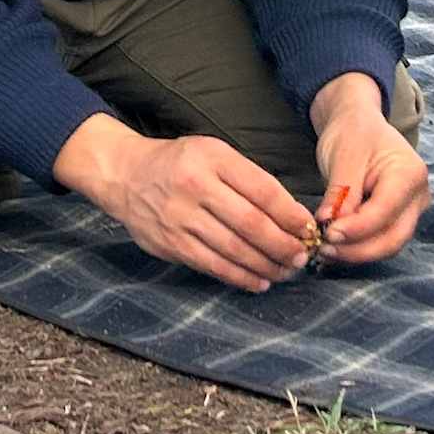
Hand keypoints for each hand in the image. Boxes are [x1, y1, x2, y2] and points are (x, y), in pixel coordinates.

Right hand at [57, 121, 318, 292]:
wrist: (125, 175)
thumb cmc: (180, 163)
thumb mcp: (213, 152)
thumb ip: (247, 178)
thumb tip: (290, 214)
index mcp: (212, 158)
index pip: (261, 189)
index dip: (289, 213)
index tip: (308, 228)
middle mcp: (195, 186)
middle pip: (250, 223)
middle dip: (282, 244)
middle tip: (301, 256)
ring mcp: (180, 218)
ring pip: (233, 249)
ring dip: (265, 265)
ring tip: (285, 272)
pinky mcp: (171, 243)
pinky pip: (212, 266)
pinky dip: (239, 277)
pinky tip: (258, 281)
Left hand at [307, 75, 429, 266]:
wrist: (359, 123)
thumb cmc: (354, 133)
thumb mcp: (344, 157)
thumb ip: (341, 194)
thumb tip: (330, 227)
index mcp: (409, 173)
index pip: (384, 212)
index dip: (356, 229)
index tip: (327, 234)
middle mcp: (418, 196)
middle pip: (392, 237)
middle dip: (357, 249)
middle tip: (323, 248)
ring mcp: (412, 210)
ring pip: (387, 244)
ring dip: (356, 252)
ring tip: (324, 249)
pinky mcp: (398, 219)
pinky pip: (381, 240)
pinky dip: (357, 247)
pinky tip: (334, 246)